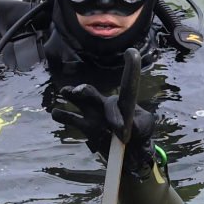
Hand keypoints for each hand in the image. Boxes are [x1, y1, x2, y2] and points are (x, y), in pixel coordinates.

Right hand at [52, 51, 158, 171]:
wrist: (132, 150)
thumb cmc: (141, 132)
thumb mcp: (146, 126)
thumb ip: (141, 122)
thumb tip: (131, 126)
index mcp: (122, 102)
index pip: (123, 86)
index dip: (128, 69)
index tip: (130, 53)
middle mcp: (104, 104)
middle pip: (92, 93)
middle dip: (85, 91)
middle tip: (80, 92)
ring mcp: (94, 115)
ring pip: (79, 101)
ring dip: (71, 95)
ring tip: (66, 92)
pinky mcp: (87, 128)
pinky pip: (72, 120)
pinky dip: (63, 116)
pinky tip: (56, 112)